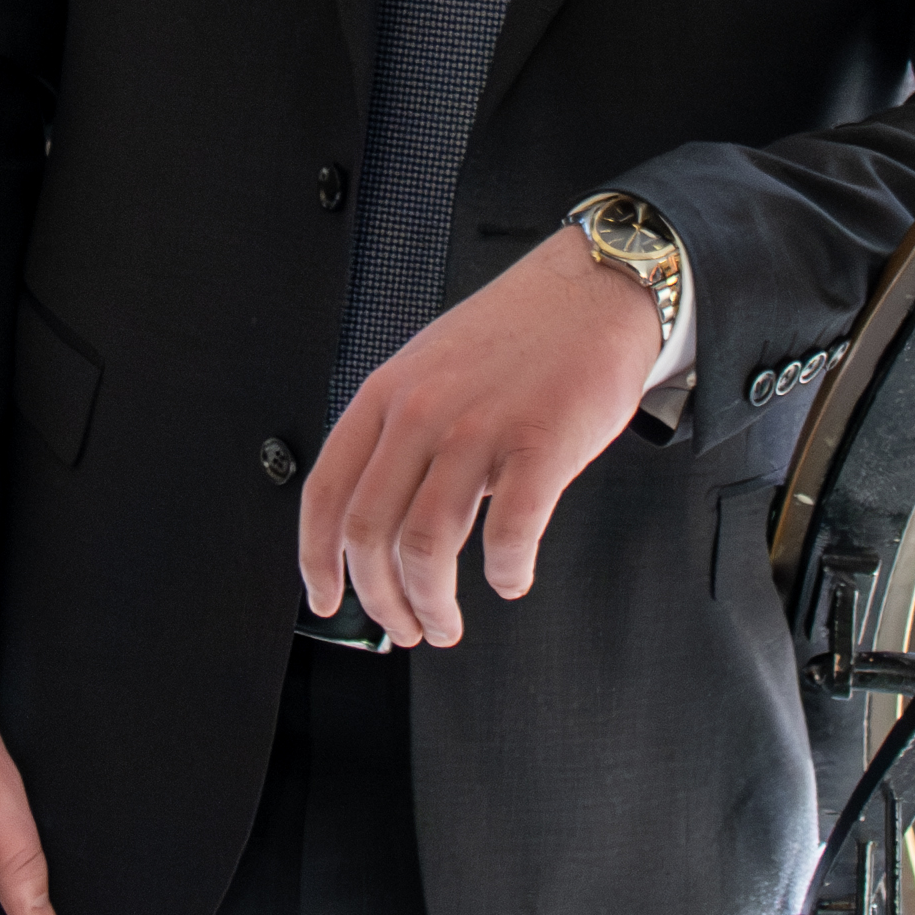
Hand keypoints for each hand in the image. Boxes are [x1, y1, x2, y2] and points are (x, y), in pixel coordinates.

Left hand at [298, 232, 659, 647]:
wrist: (598, 288)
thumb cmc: (522, 334)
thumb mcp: (433, 367)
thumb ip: (403, 435)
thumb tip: (388, 524)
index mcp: (387, 393)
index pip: (326, 492)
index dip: (316, 561)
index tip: (325, 599)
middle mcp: (423, 410)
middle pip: (371, 534)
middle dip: (380, 600)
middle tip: (403, 627)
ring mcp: (480, 427)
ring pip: (427, 546)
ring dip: (432, 604)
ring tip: (446, 624)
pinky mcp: (541, 444)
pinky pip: (509, 536)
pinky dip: (506, 575)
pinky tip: (511, 580)